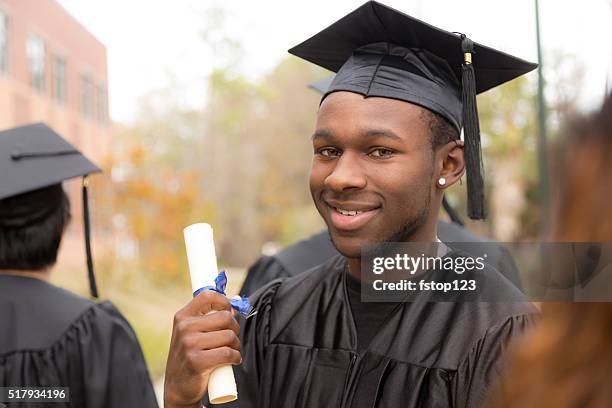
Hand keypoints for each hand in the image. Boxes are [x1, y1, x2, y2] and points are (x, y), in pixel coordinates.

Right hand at [164, 291, 240, 407]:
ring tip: (231, 351)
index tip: (229, 311)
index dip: (224, 301)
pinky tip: (233, 360)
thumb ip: (210, 316)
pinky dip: (236, 357)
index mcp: (182, 317)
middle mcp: (184, 328)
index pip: (207, 296)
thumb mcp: (193, 333)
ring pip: (229, 336)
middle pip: (225, 317)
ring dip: (236, 345)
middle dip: (234, 328)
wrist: (178, 386)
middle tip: (231, 339)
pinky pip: (228, 353)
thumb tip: (235, 302)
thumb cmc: (190, 355)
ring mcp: (189, 344)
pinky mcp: (197, 362)